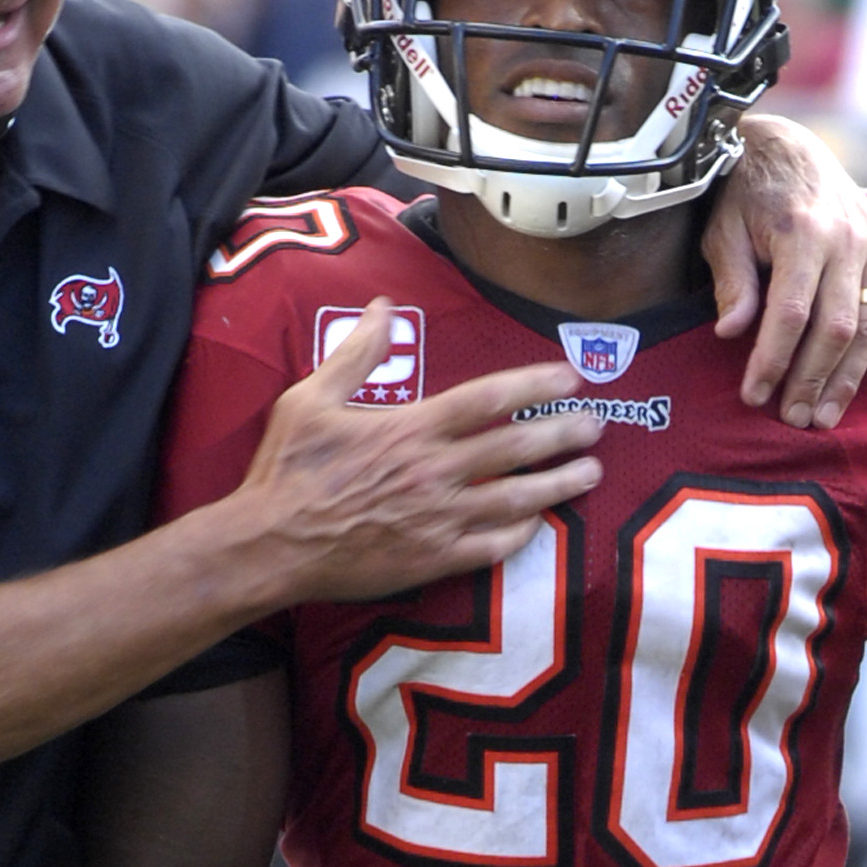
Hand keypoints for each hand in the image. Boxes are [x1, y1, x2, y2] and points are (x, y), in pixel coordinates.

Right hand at [233, 302, 603, 604]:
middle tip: (596, 427)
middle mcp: (435, 472)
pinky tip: (540, 525)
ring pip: (516, 500)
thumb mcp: (311, 397)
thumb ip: (356, 352)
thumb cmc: (288, 470)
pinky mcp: (431, 561)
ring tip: (590, 473)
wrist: (270, 545)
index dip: (535, 386)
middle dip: (563, 435)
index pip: (489, 400)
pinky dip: (521, 536)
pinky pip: (491, 549)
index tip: (569, 378)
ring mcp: (438, 520)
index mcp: (411, 429)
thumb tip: (384, 306)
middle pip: (516, 449)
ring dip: (559, 485)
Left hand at [703, 118, 866, 422]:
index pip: (791, 312)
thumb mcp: (724, 230)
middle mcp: (849, 238)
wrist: (790, 150)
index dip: (773, 359)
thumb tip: (732, 332)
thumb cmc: (747, 197)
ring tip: (825, 417)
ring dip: (850, 377)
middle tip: (793, 419)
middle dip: (812, 379)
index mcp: (803, 231)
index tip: (753, 396)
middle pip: (836, 326)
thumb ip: (732, 280)